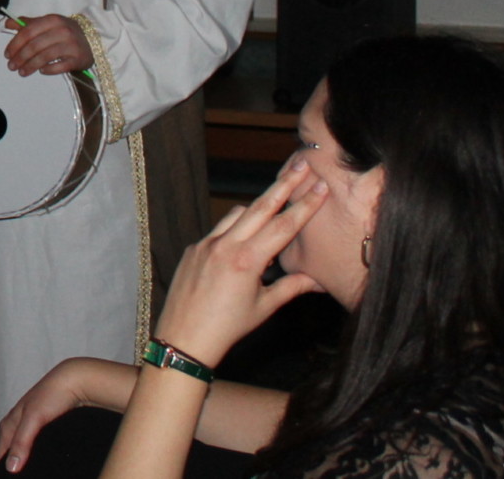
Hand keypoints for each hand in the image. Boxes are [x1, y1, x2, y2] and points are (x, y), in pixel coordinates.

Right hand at [0, 358, 132, 472]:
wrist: (76, 380)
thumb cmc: (52, 394)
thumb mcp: (34, 419)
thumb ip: (21, 442)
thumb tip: (10, 467)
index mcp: (11, 421)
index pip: (0, 450)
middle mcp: (18, 422)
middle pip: (8, 447)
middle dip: (7, 461)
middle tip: (11, 475)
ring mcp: (31, 422)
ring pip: (21, 444)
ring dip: (21, 456)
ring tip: (24, 469)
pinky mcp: (45, 424)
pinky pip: (34, 441)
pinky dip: (33, 450)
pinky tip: (41, 456)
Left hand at [4, 14, 92, 75]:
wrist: (95, 38)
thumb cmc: (65, 31)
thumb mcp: (48, 23)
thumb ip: (28, 23)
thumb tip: (7, 23)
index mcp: (52, 20)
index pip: (28, 32)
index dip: (15, 44)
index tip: (7, 54)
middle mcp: (62, 31)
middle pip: (35, 45)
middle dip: (20, 57)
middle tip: (11, 66)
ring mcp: (71, 45)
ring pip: (45, 56)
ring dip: (30, 66)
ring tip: (21, 72)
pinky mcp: (79, 58)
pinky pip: (60, 66)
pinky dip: (49, 69)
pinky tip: (42, 71)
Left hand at [152, 156, 327, 366]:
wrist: (184, 337)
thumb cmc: (227, 327)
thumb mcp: (264, 307)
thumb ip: (291, 287)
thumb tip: (318, 279)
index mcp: (247, 260)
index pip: (283, 226)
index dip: (304, 206)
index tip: (319, 187)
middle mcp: (225, 246)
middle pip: (260, 207)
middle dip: (282, 185)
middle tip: (299, 165)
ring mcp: (206, 244)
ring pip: (237, 214)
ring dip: (258, 207)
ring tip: (278, 199)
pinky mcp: (194, 248)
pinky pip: (218, 229)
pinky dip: (235, 228)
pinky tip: (245, 238)